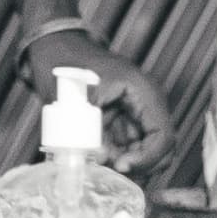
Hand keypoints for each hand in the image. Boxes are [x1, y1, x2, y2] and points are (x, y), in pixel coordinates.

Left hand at [28, 29, 177, 177]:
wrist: (52, 47)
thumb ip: (90, 134)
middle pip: (159, 149)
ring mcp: (135, 112)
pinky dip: (115, 156)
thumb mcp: (76, 99)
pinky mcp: (122, 120)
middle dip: (138, 164)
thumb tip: (101, 162)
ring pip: (143, 151)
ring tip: (98, 161)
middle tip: (110, 170)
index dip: (147, 158)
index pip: (163, 136)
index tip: (122, 166)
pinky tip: (96, 156)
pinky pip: (127, 147)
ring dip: (124, 162)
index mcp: (143, 92)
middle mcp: (145, 103)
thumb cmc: (65, 63)